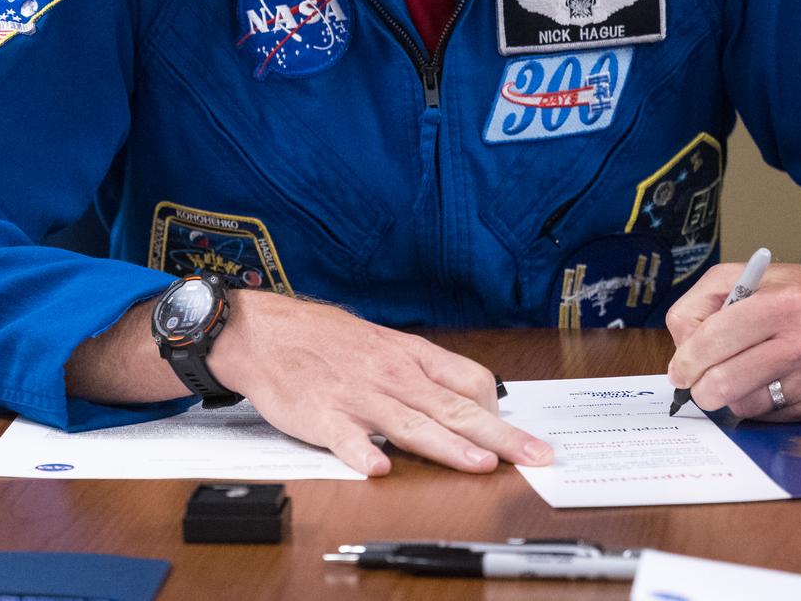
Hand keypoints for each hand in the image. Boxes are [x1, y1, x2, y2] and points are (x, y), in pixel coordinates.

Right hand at [209, 289, 553, 476]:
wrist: (266, 331)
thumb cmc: (327, 341)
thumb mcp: (384, 344)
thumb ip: (422, 374)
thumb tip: (464, 397)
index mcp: (410, 357)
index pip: (469, 381)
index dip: (498, 411)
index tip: (518, 437)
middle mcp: (392, 374)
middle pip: (454, 407)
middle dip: (500, 434)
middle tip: (534, 455)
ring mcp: (358, 395)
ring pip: (411, 422)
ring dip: (448, 444)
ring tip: (479, 464)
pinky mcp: (322, 414)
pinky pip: (345, 436)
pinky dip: (362, 451)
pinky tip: (378, 468)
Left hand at [665, 250, 800, 420]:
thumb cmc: (796, 293)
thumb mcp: (745, 276)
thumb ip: (701, 302)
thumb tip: (681, 347)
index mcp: (783, 303)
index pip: (715, 338)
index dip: (687, 359)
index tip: (678, 370)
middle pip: (725, 382)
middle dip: (700, 387)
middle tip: (695, 382)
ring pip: (742, 405)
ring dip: (728, 395)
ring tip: (736, 372)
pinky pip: (765, 416)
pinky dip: (754, 402)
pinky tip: (764, 379)